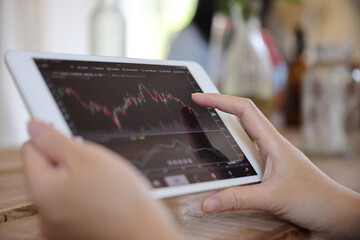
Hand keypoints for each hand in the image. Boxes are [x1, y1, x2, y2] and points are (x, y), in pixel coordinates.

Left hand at [22, 120, 183, 239]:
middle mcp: (43, 211)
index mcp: (41, 189)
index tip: (71, 139)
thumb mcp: (86, 156)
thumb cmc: (119, 197)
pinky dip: (84, 196)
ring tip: (102, 183)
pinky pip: (71, 203)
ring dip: (77, 178)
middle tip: (93, 164)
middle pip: (47, 169)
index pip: (31, 148)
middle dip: (68, 161)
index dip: (52, 138)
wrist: (143, 232)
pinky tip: (102, 197)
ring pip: (62, 186)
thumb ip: (54, 140)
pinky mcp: (72, 231)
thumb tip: (34, 126)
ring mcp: (58, 224)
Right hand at [192, 93, 359, 239]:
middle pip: (241, 115)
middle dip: (218, 106)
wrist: (335, 211)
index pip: (244, 110)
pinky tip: (221, 154)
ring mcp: (270, 154)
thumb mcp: (271, 198)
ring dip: (224, 125)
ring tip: (203, 123)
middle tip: (196, 106)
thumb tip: (207, 202)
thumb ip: (237, 199)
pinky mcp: (269, 165)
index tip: (200, 97)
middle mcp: (270, 144)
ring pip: (243, 132)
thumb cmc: (313, 199)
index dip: (220, 100)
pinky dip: (230, 145)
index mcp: (273, 142)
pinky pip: (246, 149)